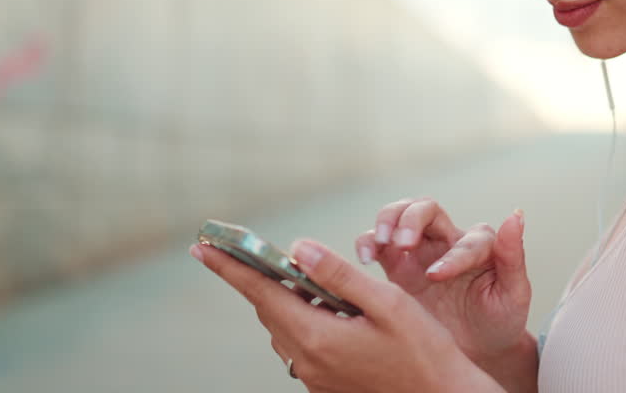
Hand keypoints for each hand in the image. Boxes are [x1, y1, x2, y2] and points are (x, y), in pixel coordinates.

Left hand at [192, 238, 501, 392]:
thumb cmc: (424, 351)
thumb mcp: (388, 303)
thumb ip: (339, 275)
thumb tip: (298, 248)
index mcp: (317, 336)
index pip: (260, 291)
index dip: (229, 266)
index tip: (201, 246)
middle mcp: (307, 360)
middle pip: (268, 308)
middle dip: (259, 277)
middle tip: (249, 249)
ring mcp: (314, 376)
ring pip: (284, 326)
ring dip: (286, 299)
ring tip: (309, 278)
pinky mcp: (324, 384)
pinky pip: (300, 345)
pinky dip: (304, 319)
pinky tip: (332, 309)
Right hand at [355, 199, 531, 368]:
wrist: (475, 351)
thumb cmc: (499, 321)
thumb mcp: (514, 294)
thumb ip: (513, 257)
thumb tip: (516, 214)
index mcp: (480, 245)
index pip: (465, 239)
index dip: (452, 254)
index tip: (437, 276)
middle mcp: (448, 241)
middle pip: (425, 209)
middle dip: (412, 220)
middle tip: (402, 242)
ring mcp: (421, 252)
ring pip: (399, 215)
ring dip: (388, 221)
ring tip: (381, 242)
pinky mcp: (397, 267)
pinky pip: (378, 243)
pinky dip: (367, 242)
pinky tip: (364, 258)